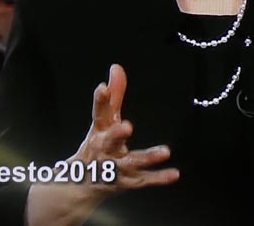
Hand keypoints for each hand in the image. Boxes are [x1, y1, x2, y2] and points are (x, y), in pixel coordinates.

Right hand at [70, 64, 179, 192]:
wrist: (79, 185)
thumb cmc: (96, 146)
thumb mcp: (103, 122)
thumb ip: (113, 96)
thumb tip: (116, 67)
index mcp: (99, 131)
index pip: (99, 114)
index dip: (100, 101)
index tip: (102, 88)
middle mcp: (105, 150)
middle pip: (109, 141)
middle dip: (116, 134)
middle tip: (128, 127)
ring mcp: (115, 168)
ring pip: (131, 162)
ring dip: (147, 157)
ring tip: (165, 151)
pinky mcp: (127, 181)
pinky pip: (144, 180)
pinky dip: (158, 177)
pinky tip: (174, 173)